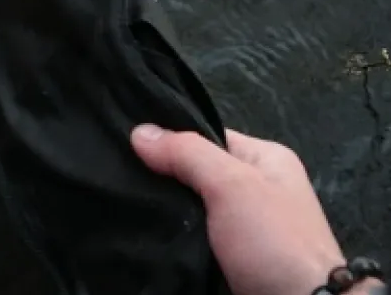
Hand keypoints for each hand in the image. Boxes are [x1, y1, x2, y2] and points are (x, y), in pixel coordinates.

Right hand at [131, 124, 350, 294]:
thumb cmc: (272, 239)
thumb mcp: (232, 185)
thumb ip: (187, 154)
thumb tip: (139, 131)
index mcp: (265, 160)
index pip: (206, 136)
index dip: (169, 139)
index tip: (126, 145)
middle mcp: (254, 189)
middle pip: (193, 174)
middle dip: (160, 179)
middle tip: (118, 178)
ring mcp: (240, 228)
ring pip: (188, 210)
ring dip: (162, 213)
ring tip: (122, 207)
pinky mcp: (227, 259)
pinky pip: (190, 240)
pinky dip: (169, 240)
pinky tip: (142, 235)